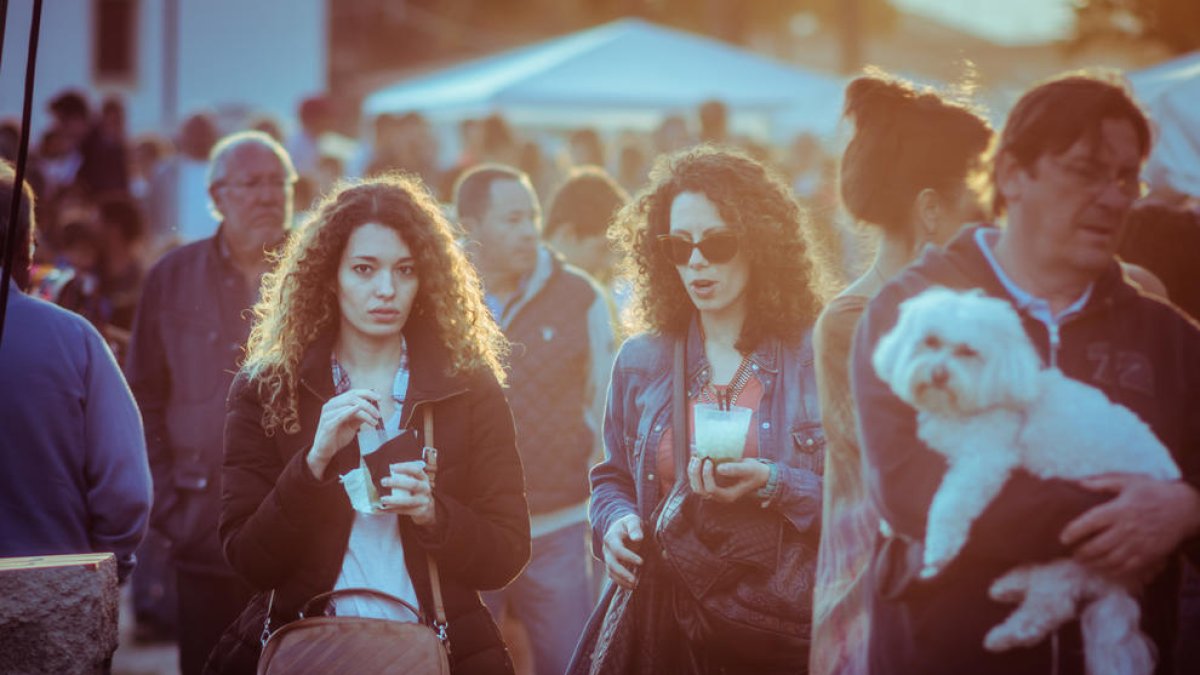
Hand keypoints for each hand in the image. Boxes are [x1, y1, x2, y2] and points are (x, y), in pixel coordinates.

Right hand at [307, 389, 381, 479]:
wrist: (325, 451)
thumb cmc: (338, 435)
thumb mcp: (352, 423)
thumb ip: (360, 415)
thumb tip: (374, 408)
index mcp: (336, 403)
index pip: (353, 393)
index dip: (367, 393)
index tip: (379, 398)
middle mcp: (331, 405)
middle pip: (352, 397)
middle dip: (368, 405)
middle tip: (378, 414)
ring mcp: (328, 414)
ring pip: (349, 405)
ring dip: (365, 413)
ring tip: (374, 421)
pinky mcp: (327, 424)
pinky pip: (340, 415)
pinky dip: (350, 411)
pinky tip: (359, 411)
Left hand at [380, 461, 435, 526]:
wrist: (427, 507)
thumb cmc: (416, 491)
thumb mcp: (415, 481)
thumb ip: (405, 477)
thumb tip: (388, 470)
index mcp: (423, 478)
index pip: (416, 471)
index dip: (405, 468)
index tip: (392, 467)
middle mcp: (425, 489)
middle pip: (413, 485)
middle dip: (397, 483)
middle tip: (383, 481)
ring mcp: (423, 501)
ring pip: (409, 501)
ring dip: (394, 500)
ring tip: (383, 499)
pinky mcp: (419, 511)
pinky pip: (404, 511)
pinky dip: (393, 510)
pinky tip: (384, 508)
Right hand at [602, 514, 643, 588]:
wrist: (620, 528)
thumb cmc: (628, 524)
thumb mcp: (632, 520)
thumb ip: (634, 528)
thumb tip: (638, 538)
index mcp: (611, 538)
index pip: (617, 549)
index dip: (628, 556)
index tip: (641, 562)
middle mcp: (607, 550)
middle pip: (611, 564)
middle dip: (623, 573)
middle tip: (635, 581)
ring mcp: (608, 558)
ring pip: (611, 572)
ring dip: (622, 581)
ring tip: (635, 585)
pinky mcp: (611, 565)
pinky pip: (614, 576)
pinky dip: (621, 583)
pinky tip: (631, 587)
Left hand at [687, 456, 769, 503]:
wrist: (758, 474)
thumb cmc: (755, 472)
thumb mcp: (749, 469)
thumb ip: (735, 469)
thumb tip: (719, 468)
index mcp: (728, 495)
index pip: (711, 489)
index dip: (706, 475)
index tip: (709, 461)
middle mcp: (719, 495)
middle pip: (699, 490)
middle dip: (695, 474)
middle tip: (697, 458)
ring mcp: (714, 491)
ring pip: (696, 486)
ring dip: (692, 472)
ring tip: (695, 457)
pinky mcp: (711, 483)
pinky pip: (698, 480)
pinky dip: (694, 470)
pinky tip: (696, 457)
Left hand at [1061, 473, 1199, 578]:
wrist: (1185, 508)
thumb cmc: (1153, 491)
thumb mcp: (1128, 481)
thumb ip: (1102, 482)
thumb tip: (1078, 482)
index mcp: (1119, 510)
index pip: (1089, 523)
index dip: (1073, 532)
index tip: (1063, 538)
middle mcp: (1127, 529)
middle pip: (1097, 547)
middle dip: (1081, 553)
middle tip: (1072, 553)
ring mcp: (1138, 545)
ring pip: (1109, 560)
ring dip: (1093, 564)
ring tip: (1083, 562)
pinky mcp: (1148, 556)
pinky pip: (1126, 568)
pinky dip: (1111, 571)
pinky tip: (1103, 568)